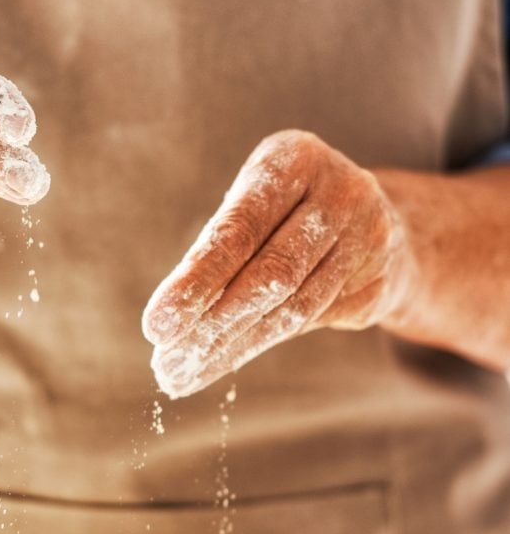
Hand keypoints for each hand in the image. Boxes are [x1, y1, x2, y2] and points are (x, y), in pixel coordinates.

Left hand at [142, 130, 413, 396]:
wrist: (378, 224)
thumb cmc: (287, 213)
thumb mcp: (253, 207)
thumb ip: (219, 249)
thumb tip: (169, 324)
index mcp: (296, 159)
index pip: (239, 230)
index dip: (196, 282)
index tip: (156, 327)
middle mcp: (340, 191)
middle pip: (270, 275)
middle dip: (211, 325)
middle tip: (167, 365)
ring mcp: (368, 237)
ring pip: (291, 307)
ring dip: (231, 347)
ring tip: (184, 374)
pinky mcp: (378, 281)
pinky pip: (311, 321)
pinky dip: (258, 345)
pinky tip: (221, 363)